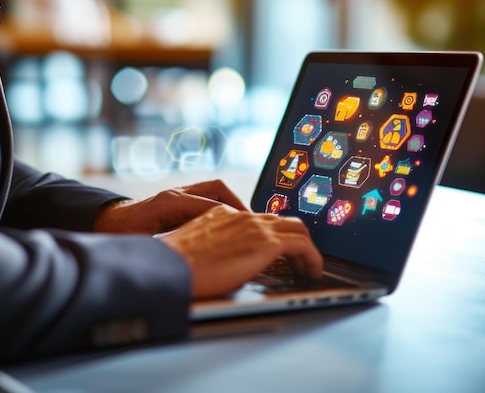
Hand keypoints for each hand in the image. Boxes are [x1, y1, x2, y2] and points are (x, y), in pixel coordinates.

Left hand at [94, 179, 247, 234]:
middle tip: (255, 224)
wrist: (105, 221)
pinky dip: (222, 208)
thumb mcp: (141, 245)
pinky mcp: (179, 199)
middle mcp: (177, 193)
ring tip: (248, 224)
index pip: (209, 205)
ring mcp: (179, 194)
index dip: (231, 217)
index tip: (249, 230)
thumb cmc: (120, 235)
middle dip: (239, 206)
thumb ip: (163, 248)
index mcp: (170, 201)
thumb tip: (184, 255)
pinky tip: (229, 225)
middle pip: (217, 189)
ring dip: (232, 205)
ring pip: (215, 191)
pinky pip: (207, 197)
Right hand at [160, 205, 323, 298]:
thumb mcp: (197, 247)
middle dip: (296, 239)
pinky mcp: (266, 243)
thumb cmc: (176, 264)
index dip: (273, 236)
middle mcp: (241, 216)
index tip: (279, 252)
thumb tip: (224, 264)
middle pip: (282, 219)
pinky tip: (312, 272)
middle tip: (300, 260)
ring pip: (297, 228)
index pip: (258, 219)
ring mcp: (255, 226)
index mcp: (223, 213)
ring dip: (307, 249)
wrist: (172, 266)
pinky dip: (313, 257)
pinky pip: (303, 244)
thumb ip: (214, 246)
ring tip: (309, 268)